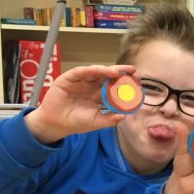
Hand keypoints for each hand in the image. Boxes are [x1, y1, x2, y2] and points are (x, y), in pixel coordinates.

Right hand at [24, 64, 138, 143]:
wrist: (55, 124)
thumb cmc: (75, 122)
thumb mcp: (96, 122)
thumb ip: (110, 119)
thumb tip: (125, 116)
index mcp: (99, 95)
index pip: (115, 87)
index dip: (126, 84)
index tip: (138, 83)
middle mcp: (91, 86)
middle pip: (108, 77)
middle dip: (121, 73)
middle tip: (133, 72)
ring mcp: (81, 81)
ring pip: (97, 72)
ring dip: (108, 70)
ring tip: (119, 72)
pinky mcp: (69, 78)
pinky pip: (82, 72)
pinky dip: (92, 70)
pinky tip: (102, 71)